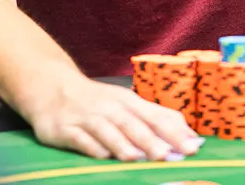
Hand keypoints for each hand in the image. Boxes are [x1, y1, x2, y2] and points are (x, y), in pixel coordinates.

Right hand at [25, 74, 202, 161]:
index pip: (155, 116)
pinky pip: (80, 139)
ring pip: (107, 131)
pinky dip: (92, 147)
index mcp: (128, 102)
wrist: (52, 87)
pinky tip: (103, 155)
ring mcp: (86, 118)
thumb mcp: (126, 103)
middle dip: (151, 139)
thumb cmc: (98, 100)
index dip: (174, 131)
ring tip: (138, 157)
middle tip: (168, 154)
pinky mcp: (65, 129)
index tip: (192, 146)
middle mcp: (109, 108)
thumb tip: (189, 135)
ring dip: (123, 144)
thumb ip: (155, 118)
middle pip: (133, 124)